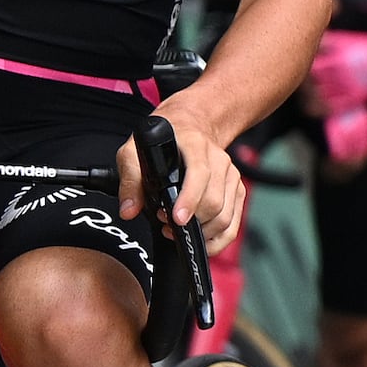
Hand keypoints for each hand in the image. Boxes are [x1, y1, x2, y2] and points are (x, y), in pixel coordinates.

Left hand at [123, 90, 250, 255]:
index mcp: (196, 145)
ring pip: (225, 216)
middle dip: (191, 222)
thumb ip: (130, 180)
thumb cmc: (163, 141)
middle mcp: (219, 160)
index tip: (177, 219)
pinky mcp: (238, 190)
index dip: (189, 199)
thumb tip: (129, 210)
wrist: (191, 127)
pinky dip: (217, 240)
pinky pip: (233, 223)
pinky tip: (199, 240)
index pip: (200, 174)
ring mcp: (232, 175)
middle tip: (166, 224)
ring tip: (178, 231)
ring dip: (201, 232)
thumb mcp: (134, 151)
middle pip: (215, 201)